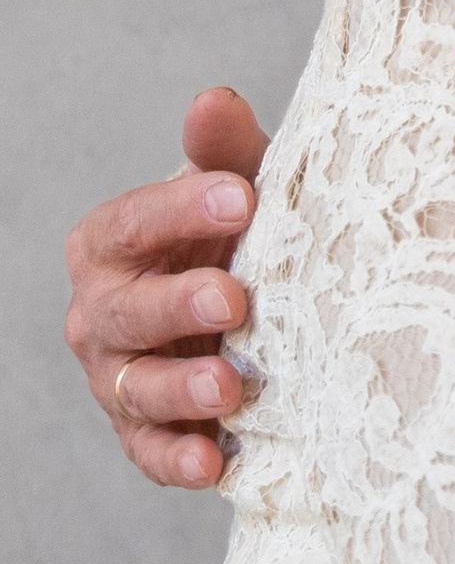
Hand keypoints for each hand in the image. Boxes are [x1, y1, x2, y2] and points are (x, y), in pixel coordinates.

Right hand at [62, 89, 269, 487]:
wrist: (243, 320)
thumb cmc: (231, 244)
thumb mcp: (235, 195)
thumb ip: (223, 153)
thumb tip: (213, 101)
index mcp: (111, 244)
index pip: (132, 222)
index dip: (182, 209)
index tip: (243, 195)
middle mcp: (101, 311)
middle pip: (127, 310)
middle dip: (177, 304)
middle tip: (233, 298)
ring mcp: (116, 377)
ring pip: (135, 385)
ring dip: (181, 388)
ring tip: (229, 386)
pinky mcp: (142, 433)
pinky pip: (150, 452)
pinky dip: (178, 460)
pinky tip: (213, 462)